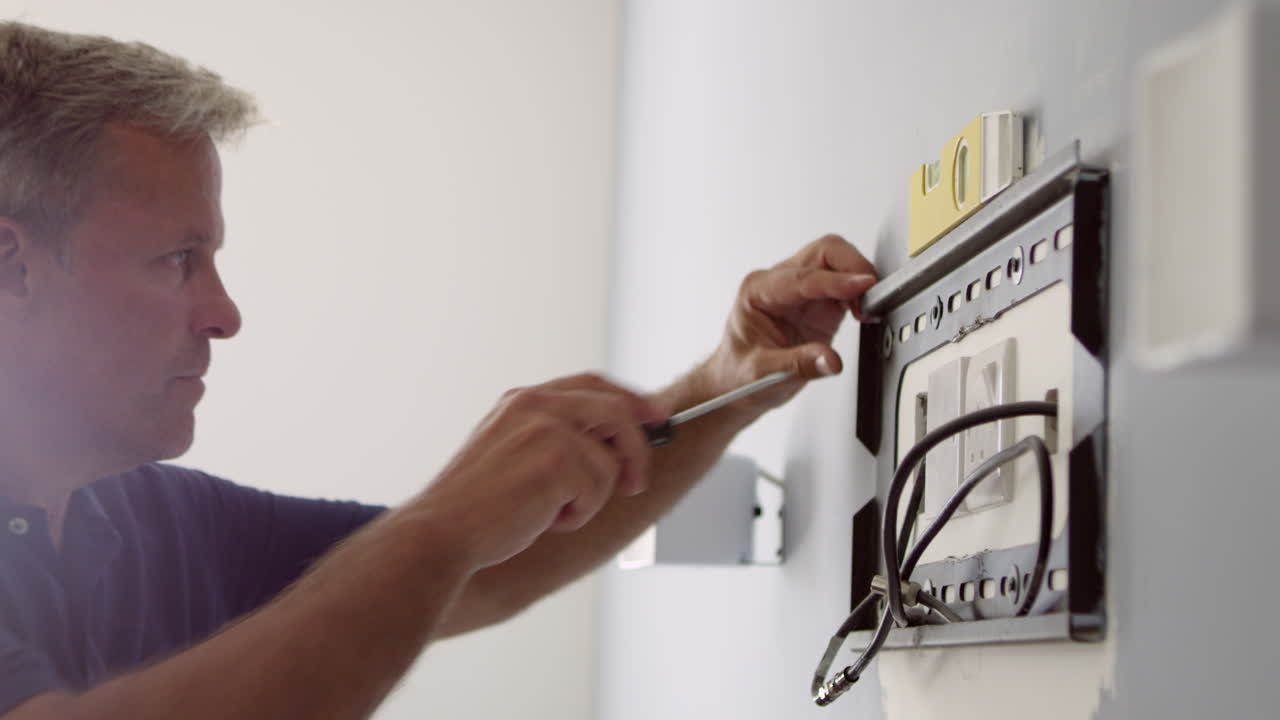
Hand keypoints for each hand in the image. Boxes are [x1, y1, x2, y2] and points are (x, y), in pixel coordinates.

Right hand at [413, 373, 669, 571]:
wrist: (441, 533)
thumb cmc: (474, 507)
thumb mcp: (511, 453)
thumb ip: (555, 437)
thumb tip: (614, 447)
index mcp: (522, 400)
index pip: (592, 383)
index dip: (630, 399)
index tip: (655, 417)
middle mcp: (535, 405)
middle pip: (616, 410)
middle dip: (637, 448)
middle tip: (636, 483)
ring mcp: (547, 429)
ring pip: (609, 461)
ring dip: (589, 499)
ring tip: (546, 513)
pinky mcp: (558, 460)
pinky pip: (599, 489)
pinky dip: (577, 515)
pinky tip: (541, 520)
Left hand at [702, 234, 877, 412]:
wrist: (735, 382)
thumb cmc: (738, 371)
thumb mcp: (761, 373)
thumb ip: (798, 364)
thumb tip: (831, 360)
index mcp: (758, 291)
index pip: (803, 277)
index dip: (836, 281)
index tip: (863, 286)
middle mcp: (779, 283)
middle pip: (824, 252)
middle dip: (852, 266)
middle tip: (871, 293)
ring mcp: (800, 291)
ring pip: (837, 261)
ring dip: (858, 277)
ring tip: (869, 306)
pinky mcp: (818, 303)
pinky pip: (845, 285)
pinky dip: (860, 293)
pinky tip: (864, 310)